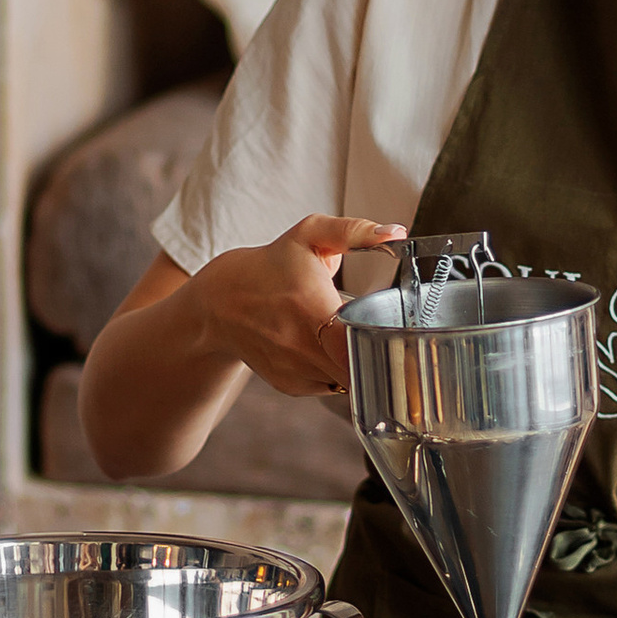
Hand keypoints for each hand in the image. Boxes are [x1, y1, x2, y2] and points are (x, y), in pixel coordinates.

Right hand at [188, 216, 403, 398]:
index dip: (384, 340)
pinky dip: (336, 371)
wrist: (221, 302)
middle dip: (378, 355)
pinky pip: (329, 386)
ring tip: (346, 336)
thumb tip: (395, 232)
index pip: (362, 342)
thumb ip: (354, 231)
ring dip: (357, 363)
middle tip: (381, 334)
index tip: (394, 329)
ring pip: (348, 381)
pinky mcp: (289, 384)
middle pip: (361, 369)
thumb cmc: (271, 265)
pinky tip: (325, 348)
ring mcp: (294, 370)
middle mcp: (301, 346)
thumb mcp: (309, 235)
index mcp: (312, 308)